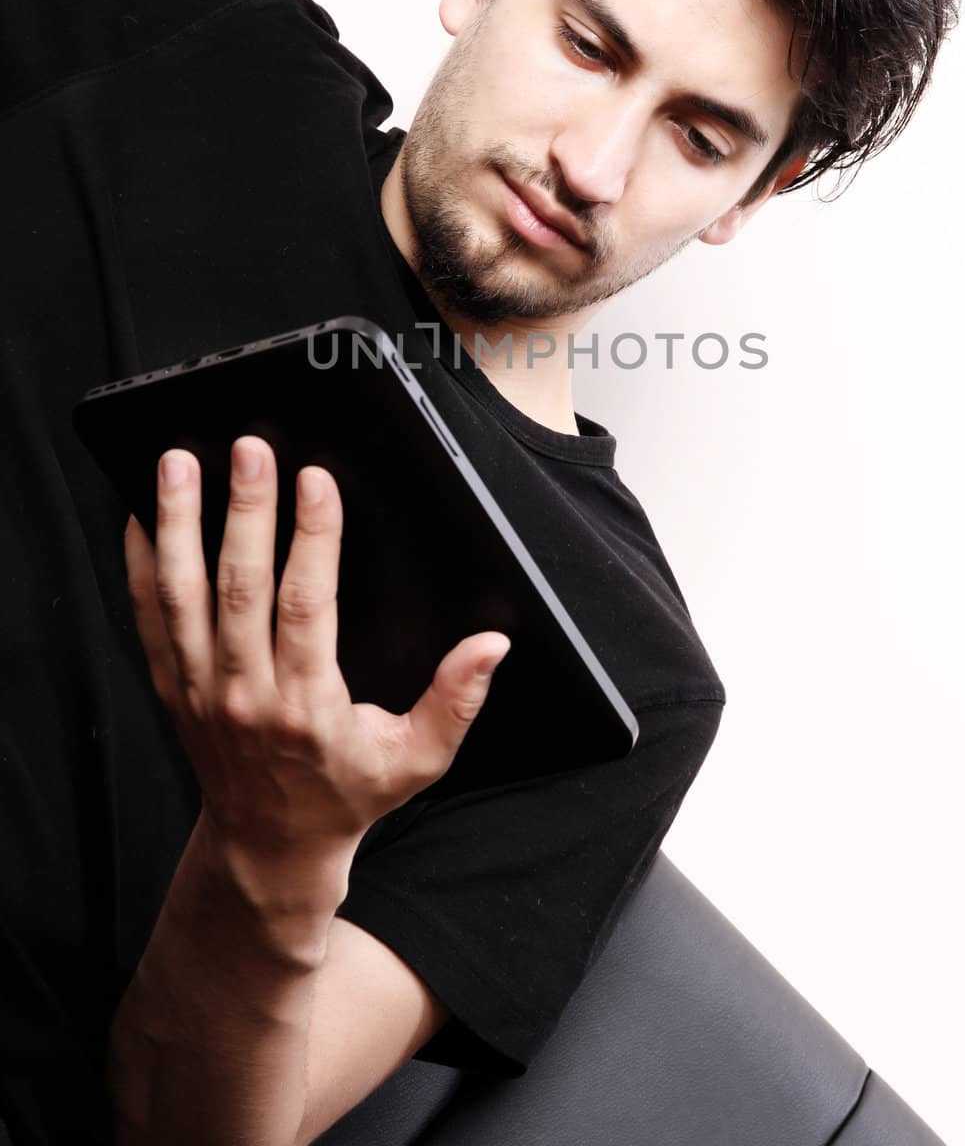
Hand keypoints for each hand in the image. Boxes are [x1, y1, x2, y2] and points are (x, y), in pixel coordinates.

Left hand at [124, 435, 509, 893]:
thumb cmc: (348, 794)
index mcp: (308, 707)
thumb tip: (493, 645)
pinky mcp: (172, 688)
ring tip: (176, 462)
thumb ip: (456, 702)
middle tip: (250, 448)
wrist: (268, 848)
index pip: (305, 607)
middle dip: (245, 511)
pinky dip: (139, 566)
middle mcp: (244, 695)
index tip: (317, 480)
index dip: (311, 539)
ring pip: (181, 595)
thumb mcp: (416, 759)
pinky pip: (147, 619)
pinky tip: (139, 514)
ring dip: (178, 525)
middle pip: (238, 588)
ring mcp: (199, 691)